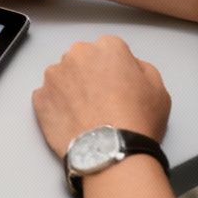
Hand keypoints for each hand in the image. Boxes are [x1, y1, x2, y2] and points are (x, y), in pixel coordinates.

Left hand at [31, 36, 170, 157]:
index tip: (119, 86)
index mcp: (108, 47)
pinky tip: (72, 121)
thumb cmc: (137, 120)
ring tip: (86, 114)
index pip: (110, 50)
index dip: (116, 70)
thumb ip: (141, 68)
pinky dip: (56, 106)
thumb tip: (130, 67)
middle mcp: (77, 54)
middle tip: (102, 101)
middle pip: (83, 59)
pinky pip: (48, 97)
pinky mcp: (39, 97)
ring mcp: (54, 75)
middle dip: (90, 75)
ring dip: (71, 89)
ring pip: (62, 77)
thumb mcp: (158, 89)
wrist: (110, 150)